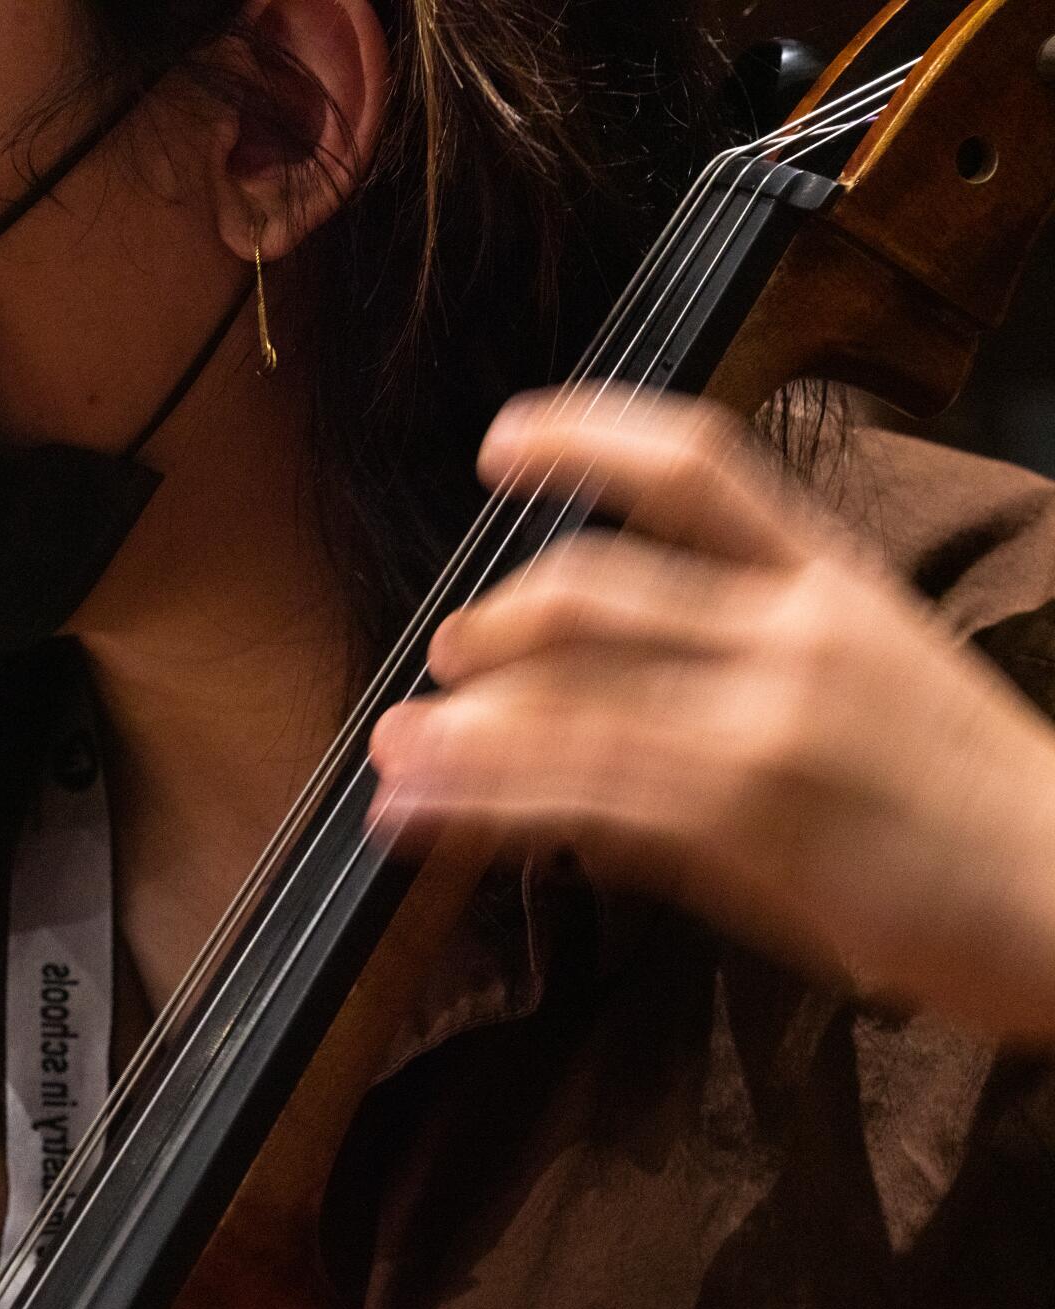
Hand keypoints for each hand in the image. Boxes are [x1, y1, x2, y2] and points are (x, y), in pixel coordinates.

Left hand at [368, 388, 1054, 1045]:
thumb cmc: (975, 797)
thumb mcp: (876, 682)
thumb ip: (743, 665)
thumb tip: (601, 699)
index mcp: (830, 575)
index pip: (694, 461)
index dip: (583, 432)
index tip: (500, 442)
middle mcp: (792, 628)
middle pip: (592, 588)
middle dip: (494, 622)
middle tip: (444, 660)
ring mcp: (766, 720)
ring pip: (565, 696)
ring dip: (457, 725)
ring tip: (393, 749)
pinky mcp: (743, 816)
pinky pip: (577, 793)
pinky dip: (480, 801)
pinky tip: (421, 812)